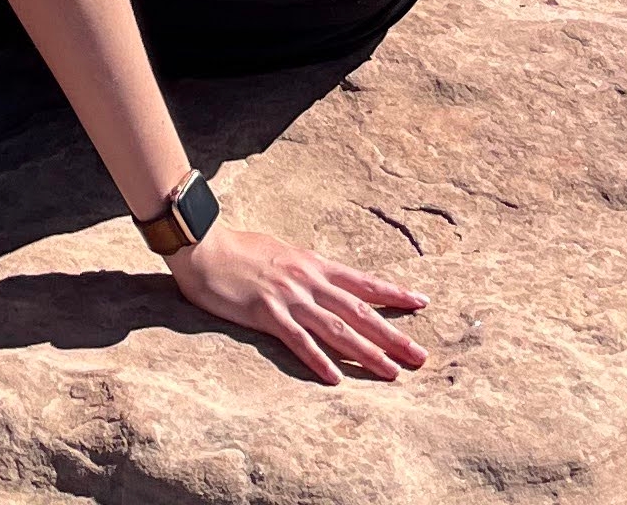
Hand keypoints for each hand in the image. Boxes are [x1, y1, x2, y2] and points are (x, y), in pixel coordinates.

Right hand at [167, 220, 429, 383]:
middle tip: (421, 356)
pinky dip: (318, 360)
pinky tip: (336, 380)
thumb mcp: (283, 252)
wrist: (203, 245)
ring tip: (393, 373)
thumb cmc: (240, 249)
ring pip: (337, 328)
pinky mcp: (266, 313)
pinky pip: (298, 341)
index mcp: (313, 263)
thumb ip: (307, 270)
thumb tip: (327, 282)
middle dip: (393, 334)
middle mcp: (308, 279)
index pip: (363, 281)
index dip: (394, 293)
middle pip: (359, 309)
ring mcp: (289, 296)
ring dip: (367, 352)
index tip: (422, 303)